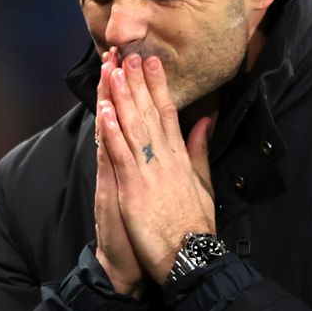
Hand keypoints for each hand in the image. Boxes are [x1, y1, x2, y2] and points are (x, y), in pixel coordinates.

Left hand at [97, 53, 214, 283]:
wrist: (190, 256)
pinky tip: (105, 110)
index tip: (151, 62)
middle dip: (138, 82)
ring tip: (114, 71)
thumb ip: (201, 150)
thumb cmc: (195, 225)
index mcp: (181, 157)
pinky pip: (121, 154)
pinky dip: (113, 131)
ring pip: (133, 127)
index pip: (168, 113)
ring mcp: (149, 172)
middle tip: (129, 53)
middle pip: (149, 113)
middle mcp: (165, 159)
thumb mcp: (204, 183)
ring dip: (123, 98)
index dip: (158, 86)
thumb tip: (205, 122)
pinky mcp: (134, 189)